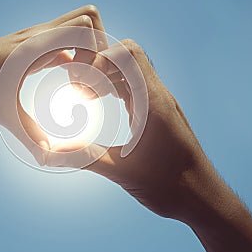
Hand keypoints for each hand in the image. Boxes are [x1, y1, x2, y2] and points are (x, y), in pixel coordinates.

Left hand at [0, 5, 107, 158]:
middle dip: (99, 45)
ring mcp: (33, 37)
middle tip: (91, 78)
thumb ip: (29, 135)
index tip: (86, 85)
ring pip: (74, 25)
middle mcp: (36, 35)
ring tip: (80, 82)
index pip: (84, 28)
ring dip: (86, 49)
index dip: (98, 55)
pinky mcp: (28, 45)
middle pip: (86, 18)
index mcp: (34, 47)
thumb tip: (51, 156)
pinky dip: (72, 54)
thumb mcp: (1, 113)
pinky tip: (67, 80)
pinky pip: (60, 40)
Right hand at [47, 37, 251, 251]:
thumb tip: (48, 154)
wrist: (204, 198)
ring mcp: (160, 103)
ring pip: (131, 71)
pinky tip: (102, 104)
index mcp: (153, 102)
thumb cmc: (170, 186)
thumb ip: (84, 157)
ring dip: (107, 76)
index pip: (128, 53)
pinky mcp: (159, 113)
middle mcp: (158, 95)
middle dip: (99, 64)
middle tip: (80, 88)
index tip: (82, 83)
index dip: (100, 58)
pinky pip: (135, 88)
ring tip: (87, 96)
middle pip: (128, 56)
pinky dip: (116, 88)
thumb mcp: (122, 172)